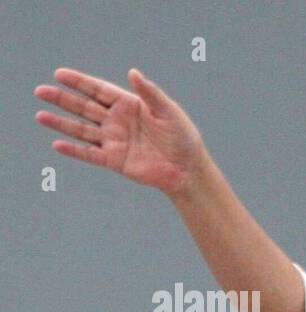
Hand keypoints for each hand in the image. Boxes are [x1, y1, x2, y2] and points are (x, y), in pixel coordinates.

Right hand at [35, 67, 208, 196]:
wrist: (188, 169)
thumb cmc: (183, 137)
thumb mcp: (169, 112)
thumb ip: (150, 94)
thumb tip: (133, 73)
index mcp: (129, 105)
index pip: (99, 90)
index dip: (79, 82)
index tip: (59, 74)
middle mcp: (117, 121)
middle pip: (85, 107)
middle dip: (63, 99)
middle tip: (41, 91)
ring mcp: (114, 141)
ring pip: (82, 130)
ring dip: (61, 124)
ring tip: (40, 116)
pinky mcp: (115, 160)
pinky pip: (90, 155)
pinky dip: (74, 151)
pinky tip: (57, 144)